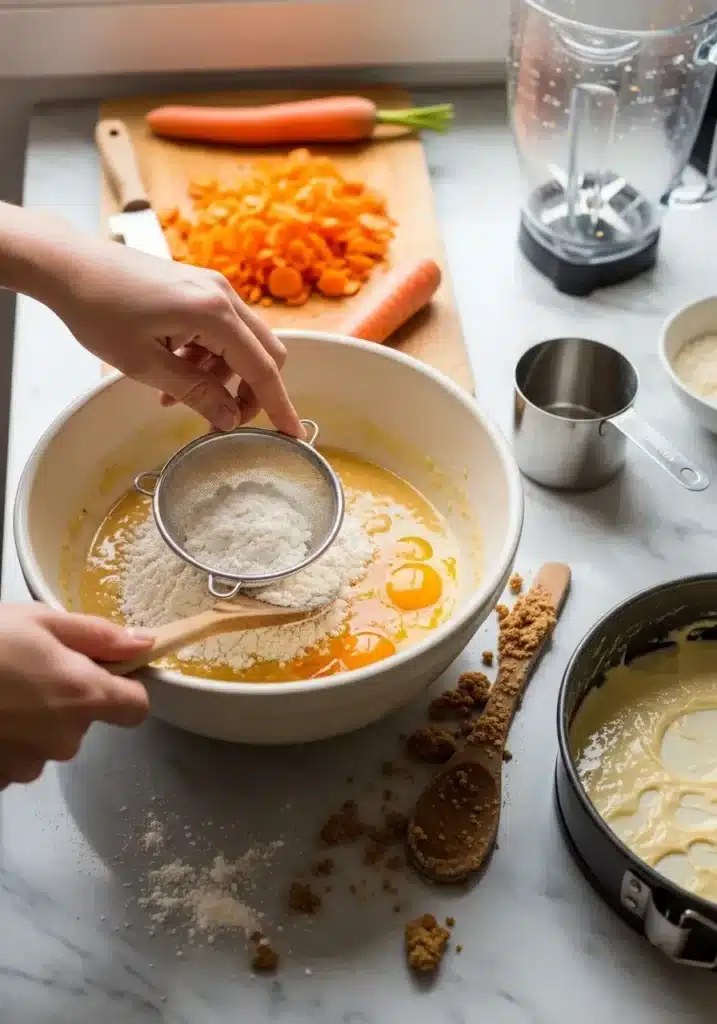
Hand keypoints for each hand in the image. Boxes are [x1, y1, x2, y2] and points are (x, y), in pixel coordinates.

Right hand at [0, 604, 151, 787]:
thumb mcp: (40, 621)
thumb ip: (99, 636)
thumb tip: (143, 644)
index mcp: (84, 696)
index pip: (136, 707)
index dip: (125, 688)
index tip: (106, 672)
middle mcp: (64, 739)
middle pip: (85, 721)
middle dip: (65, 697)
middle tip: (28, 669)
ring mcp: (29, 764)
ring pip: (48, 740)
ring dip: (33, 720)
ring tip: (0, 691)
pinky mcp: (0, 779)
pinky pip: (17, 757)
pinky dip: (6, 739)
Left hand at [50, 237, 302, 434]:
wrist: (68, 263)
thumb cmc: (98, 309)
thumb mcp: (143, 364)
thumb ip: (194, 392)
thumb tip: (229, 420)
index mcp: (214, 312)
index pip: (262, 368)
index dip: (279, 406)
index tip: (293, 435)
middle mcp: (223, 295)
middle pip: (264, 353)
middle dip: (250, 393)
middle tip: (221, 419)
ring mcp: (213, 288)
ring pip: (241, 344)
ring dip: (221, 377)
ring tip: (177, 397)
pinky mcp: (199, 288)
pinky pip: (221, 331)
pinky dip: (208, 357)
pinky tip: (173, 371)